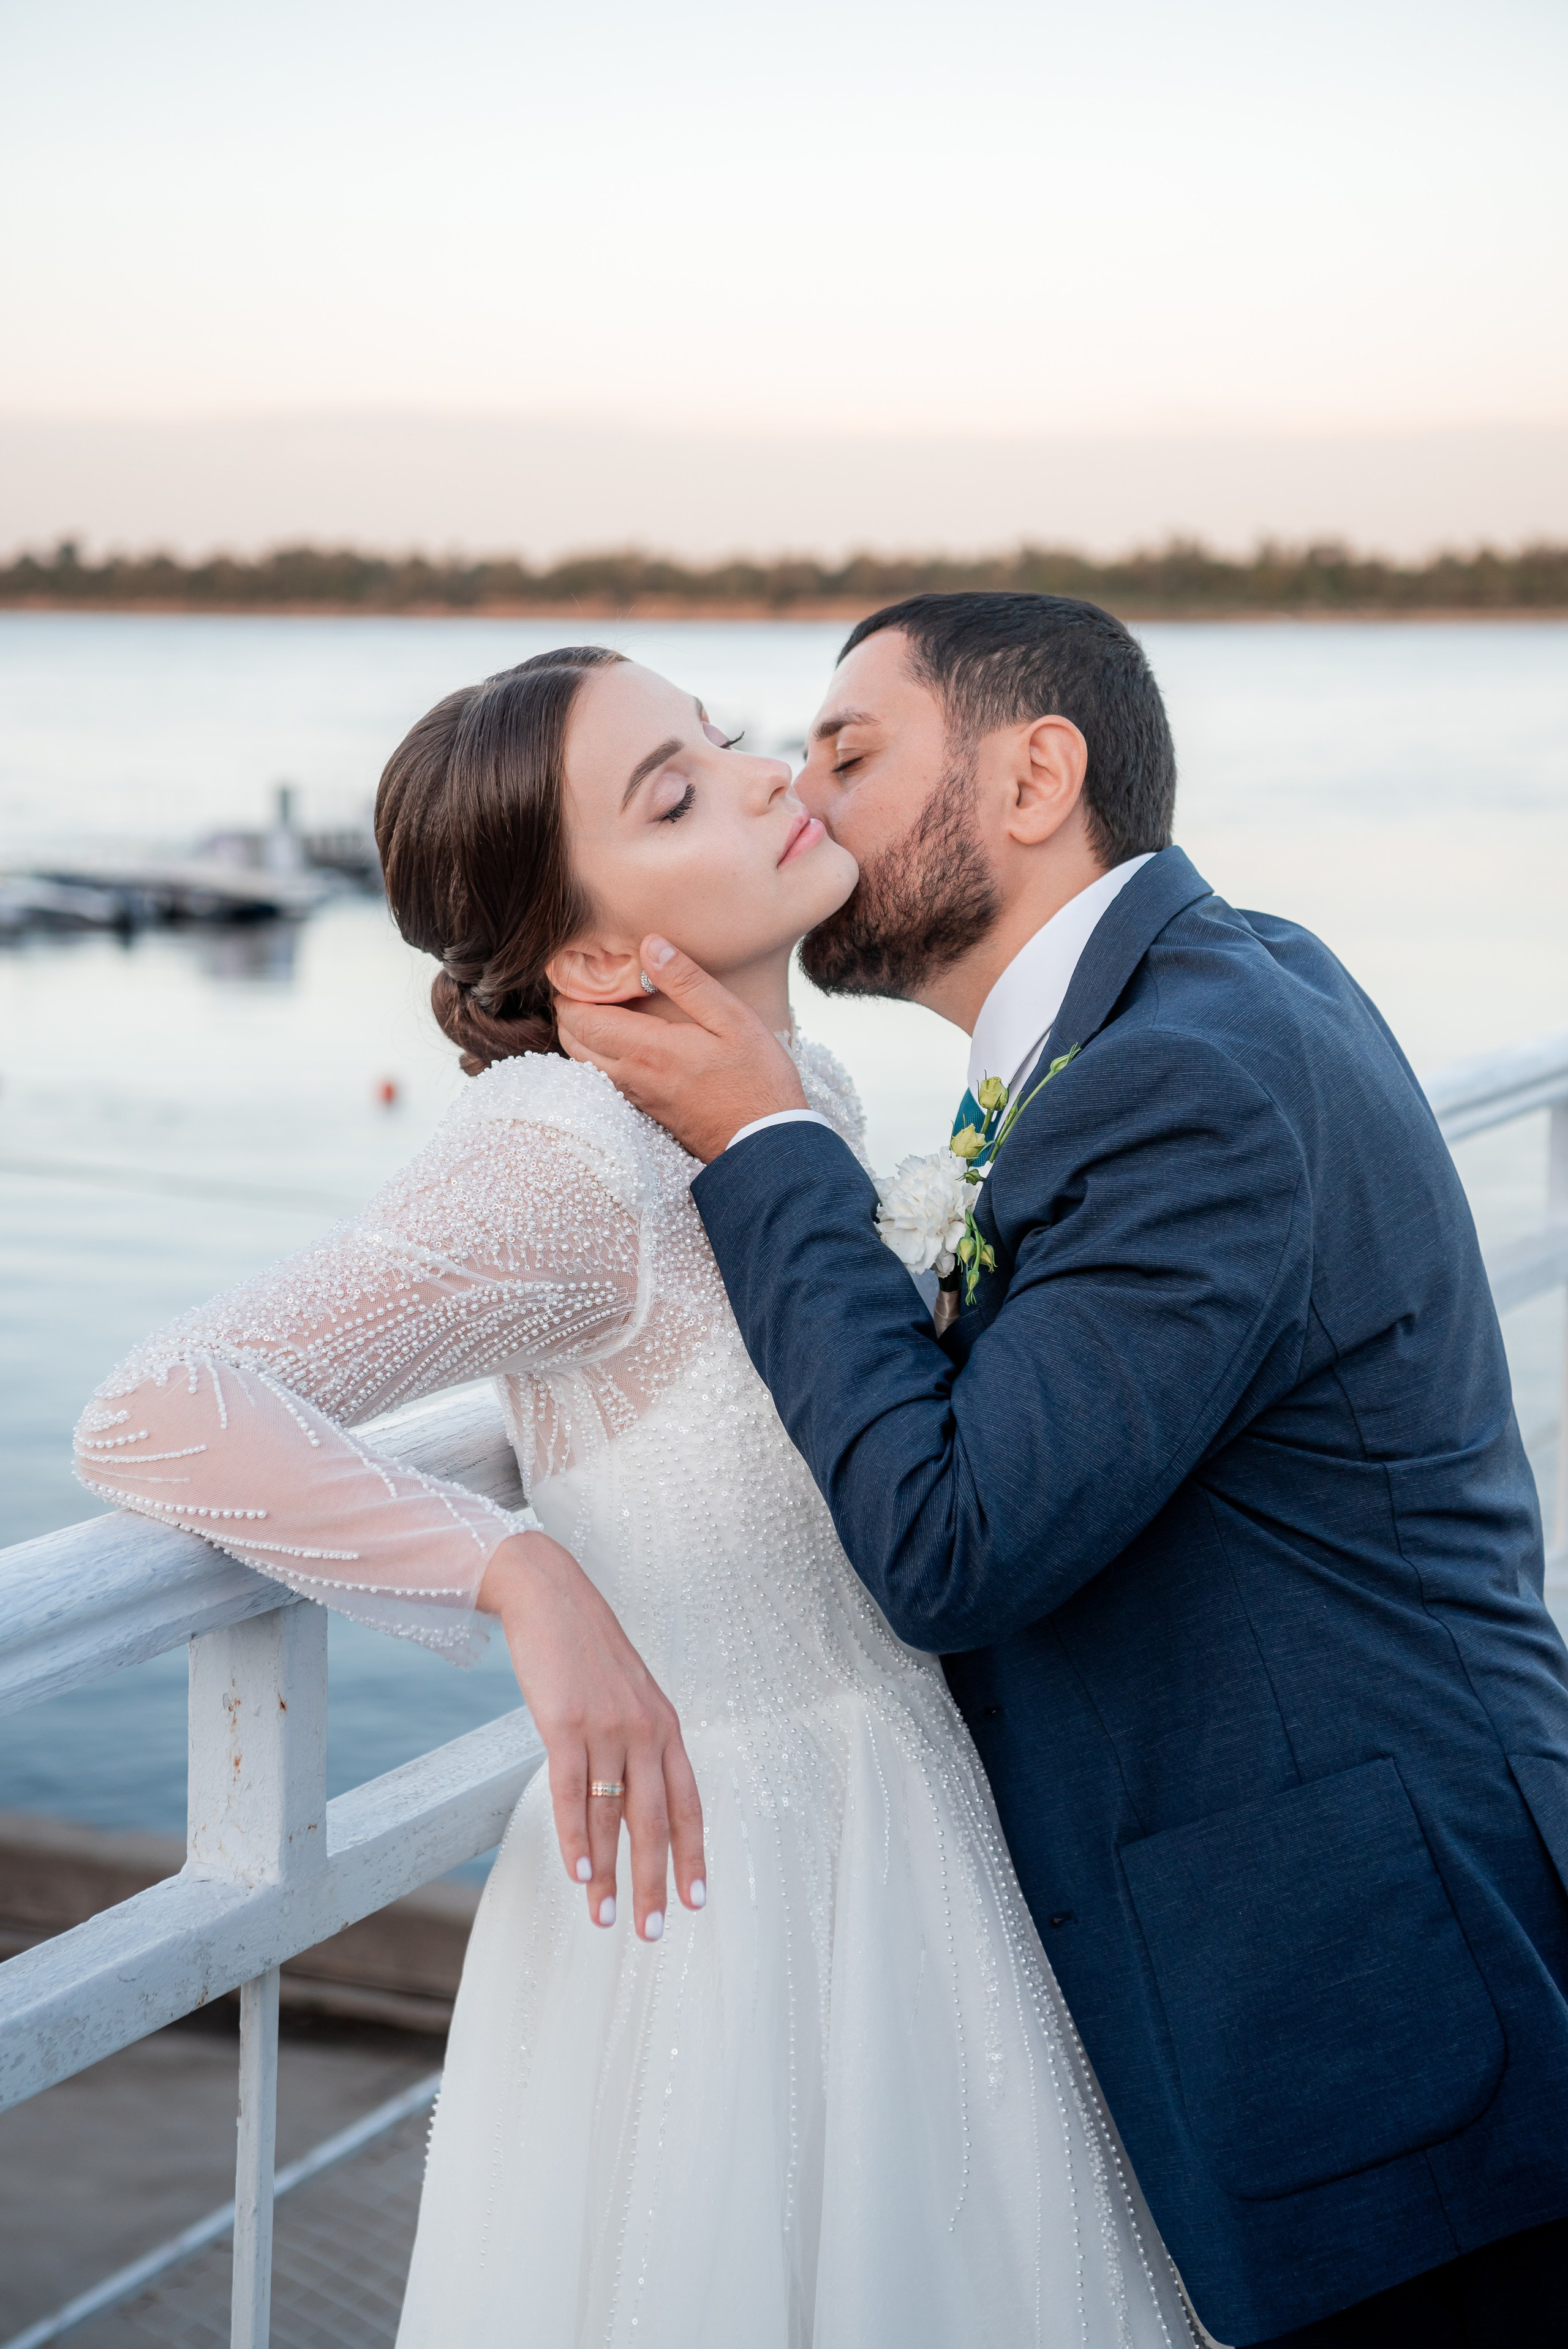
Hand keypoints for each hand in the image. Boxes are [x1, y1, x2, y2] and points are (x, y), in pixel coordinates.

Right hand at [477, 1530, 705, 1940]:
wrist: (551, 1597)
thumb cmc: (586, 1651)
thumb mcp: (628, 1695)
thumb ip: (637, 1744)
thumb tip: (635, 1801)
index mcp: (665, 1726)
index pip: (687, 1803)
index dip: (692, 1854)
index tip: (695, 1900)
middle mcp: (645, 1730)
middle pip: (656, 1821)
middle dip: (653, 1881)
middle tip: (651, 1932)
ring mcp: (606, 1726)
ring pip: (612, 1816)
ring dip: (607, 1873)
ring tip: (603, 1917)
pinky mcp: (564, 1723)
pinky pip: (572, 1791)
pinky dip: (576, 1836)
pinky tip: (578, 1871)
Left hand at [555, 935, 806, 1161]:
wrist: (765, 1143)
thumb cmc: (756, 1079)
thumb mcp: (733, 1019)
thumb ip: (688, 982)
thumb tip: (650, 945)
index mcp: (648, 1049)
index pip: (582, 1018)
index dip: (569, 992)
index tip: (576, 969)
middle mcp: (632, 1075)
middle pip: (572, 1041)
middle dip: (568, 1010)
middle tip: (583, 984)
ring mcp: (637, 1096)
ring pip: (584, 1062)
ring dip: (580, 1033)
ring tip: (600, 1005)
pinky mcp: (647, 1109)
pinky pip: (604, 1078)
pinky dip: (597, 1053)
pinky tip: (621, 1038)